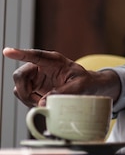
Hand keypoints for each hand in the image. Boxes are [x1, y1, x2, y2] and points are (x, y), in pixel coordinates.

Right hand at [2, 47, 120, 106]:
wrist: (87, 86)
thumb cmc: (85, 81)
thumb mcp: (80, 86)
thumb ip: (63, 92)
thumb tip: (43, 103)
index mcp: (54, 60)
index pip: (35, 55)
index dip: (20, 54)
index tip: (7, 51)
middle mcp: (41, 66)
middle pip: (20, 75)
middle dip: (25, 91)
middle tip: (37, 102)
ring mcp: (36, 76)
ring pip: (19, 87)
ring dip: (28, 99)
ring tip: (45, 103)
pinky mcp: (34, 86)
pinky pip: (23, 94)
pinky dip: (30, 102)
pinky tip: (43, 103)